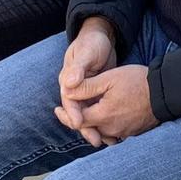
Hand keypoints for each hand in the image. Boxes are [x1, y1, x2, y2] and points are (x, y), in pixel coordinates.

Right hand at [55, 19, 118, 146]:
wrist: (101, 37)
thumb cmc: (92, 43)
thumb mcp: (87, 53)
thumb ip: (78, 68)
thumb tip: (69, 82)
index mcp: (68, 80)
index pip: (69, 101)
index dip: (73, 113)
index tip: (79, 123)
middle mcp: (74, 89)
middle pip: (77, 112)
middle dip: (85, 127)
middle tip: (95, 140)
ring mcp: (85, 93)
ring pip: (88, 114)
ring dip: (95, 128)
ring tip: (105, 142)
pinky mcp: (96, 94)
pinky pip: (97, 111)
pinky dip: (103, 122)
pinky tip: (113, 132)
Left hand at [69, 65, 159, 143]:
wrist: (165, 92)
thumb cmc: (137, 82)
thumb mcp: (110, 78)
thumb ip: (87, 87)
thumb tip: (67, 90)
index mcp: (104, 115)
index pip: (77, 121)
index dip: (65, 115)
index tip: (56, 109)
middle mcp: (112, 129)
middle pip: (88, 129)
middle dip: (77, 121)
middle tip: (66, 112)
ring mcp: (123, 133)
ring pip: (100, 133)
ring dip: (91, 125)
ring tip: (85, 114)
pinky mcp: (132, 133)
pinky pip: (113, 134)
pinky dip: (104, 127)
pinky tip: (103, 117)